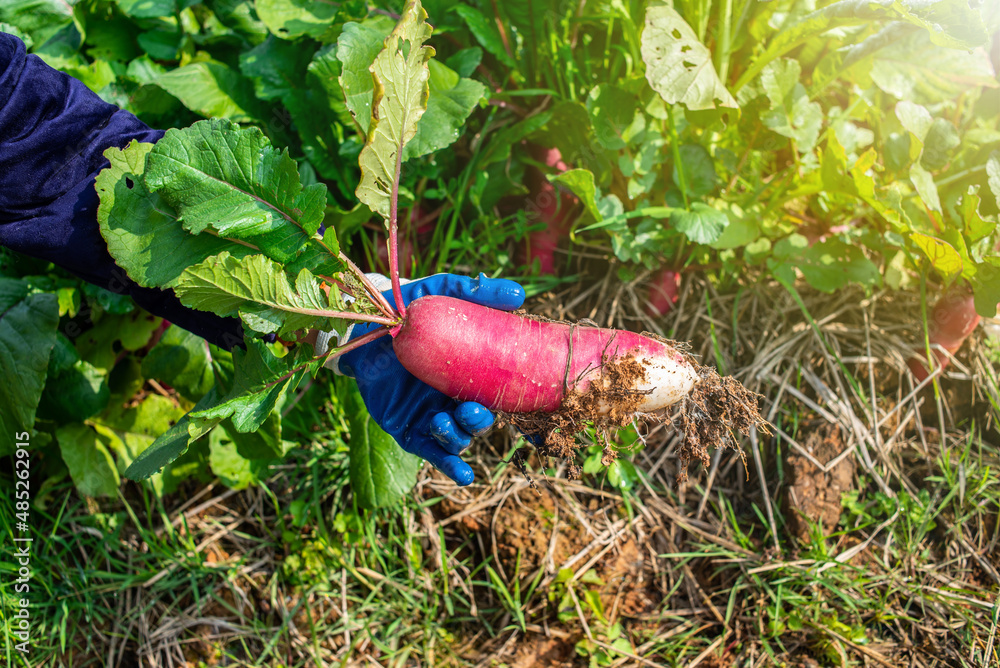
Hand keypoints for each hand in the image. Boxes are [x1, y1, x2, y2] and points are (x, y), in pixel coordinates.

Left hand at [334, 273, 524, 484]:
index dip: (512, 399)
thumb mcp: (440, 293)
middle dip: (478, 421)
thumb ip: (476, 293)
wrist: (360, 322)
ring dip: (457, 436)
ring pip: (458, 439)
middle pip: (479, 420)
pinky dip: (450, 465)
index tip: (520, 396)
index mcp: (469, 371)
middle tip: (470, 410)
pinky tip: (463, 476)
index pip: (498, 392)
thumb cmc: (405, 307)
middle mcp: (453, 397)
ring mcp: (431, 415)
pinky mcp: (408, 428)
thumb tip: (518, 295)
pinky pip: (432, 452)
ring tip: (442, 420)